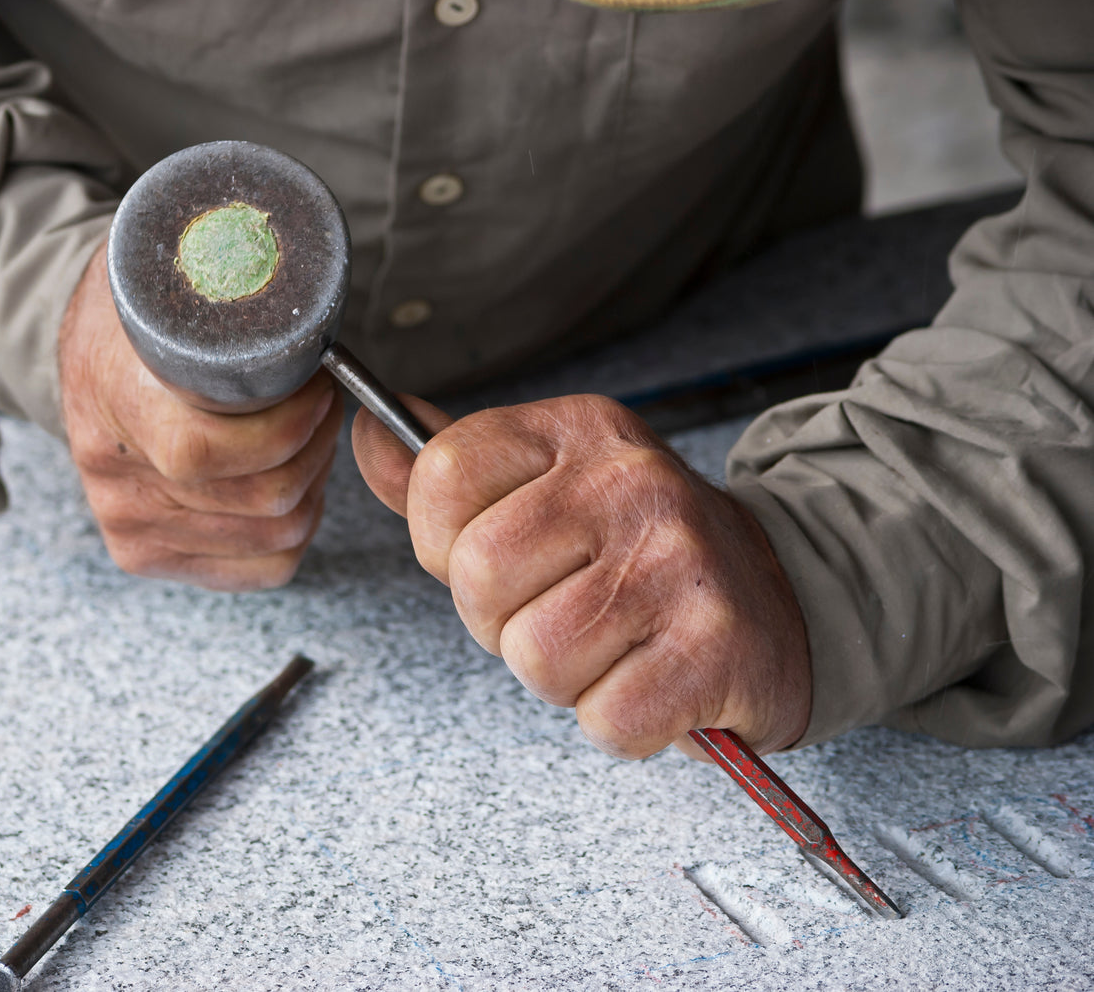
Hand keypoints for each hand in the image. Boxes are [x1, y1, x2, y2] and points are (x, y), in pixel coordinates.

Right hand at [59, 247, 341, 590]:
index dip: (287, 424)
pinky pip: (263, 568)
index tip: (317, 384)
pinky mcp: (147, 556)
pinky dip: (293, 528)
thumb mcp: (176, 272)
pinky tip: (283, 480)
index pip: (205, 452)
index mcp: (114, 405)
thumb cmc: (144, 307)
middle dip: (315, 447)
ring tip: (302, 438)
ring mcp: (130, 526)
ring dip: (312, 486)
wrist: (86, 349)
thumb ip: (232, 279)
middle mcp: (116, 482)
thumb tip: (302, 280)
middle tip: (321, 405)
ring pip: (276, 537)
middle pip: (264, 500)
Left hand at [353, 394, 809, 757]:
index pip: (443, 476)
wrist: (786, 597)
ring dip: (562, 677)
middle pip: (478, 575)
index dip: (443, 542)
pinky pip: (604, 717)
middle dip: (500, 620)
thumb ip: (451, 477)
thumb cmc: (639, 554)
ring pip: (534, 656)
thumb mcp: (548, 487)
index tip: (498, 559)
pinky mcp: (716, 645)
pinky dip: (620, 722)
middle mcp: (630, 480)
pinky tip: (654, 682)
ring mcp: (677, 560)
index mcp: (577, 430)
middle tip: (563, 612)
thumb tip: (366, 436)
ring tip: (613, 645)